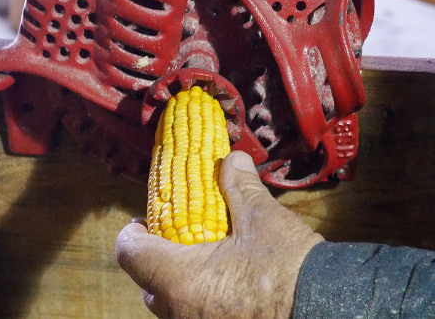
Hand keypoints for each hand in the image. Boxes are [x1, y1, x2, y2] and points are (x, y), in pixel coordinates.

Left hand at [115, 151, 323, 317]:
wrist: (331, 308)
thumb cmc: (292, 266)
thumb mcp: (263, 217)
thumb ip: (238, 185)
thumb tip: (232, 159)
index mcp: (180, 279)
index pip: (130, 253)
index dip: (132, 233)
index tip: (144, 221)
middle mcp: (180, 312)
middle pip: (147, 283)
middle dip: (156, 258)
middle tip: (175, 238)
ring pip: (169, 304)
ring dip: (175, 281)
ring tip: (199, 260)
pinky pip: (191, 316)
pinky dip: (196, 299)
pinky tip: (221, 284)